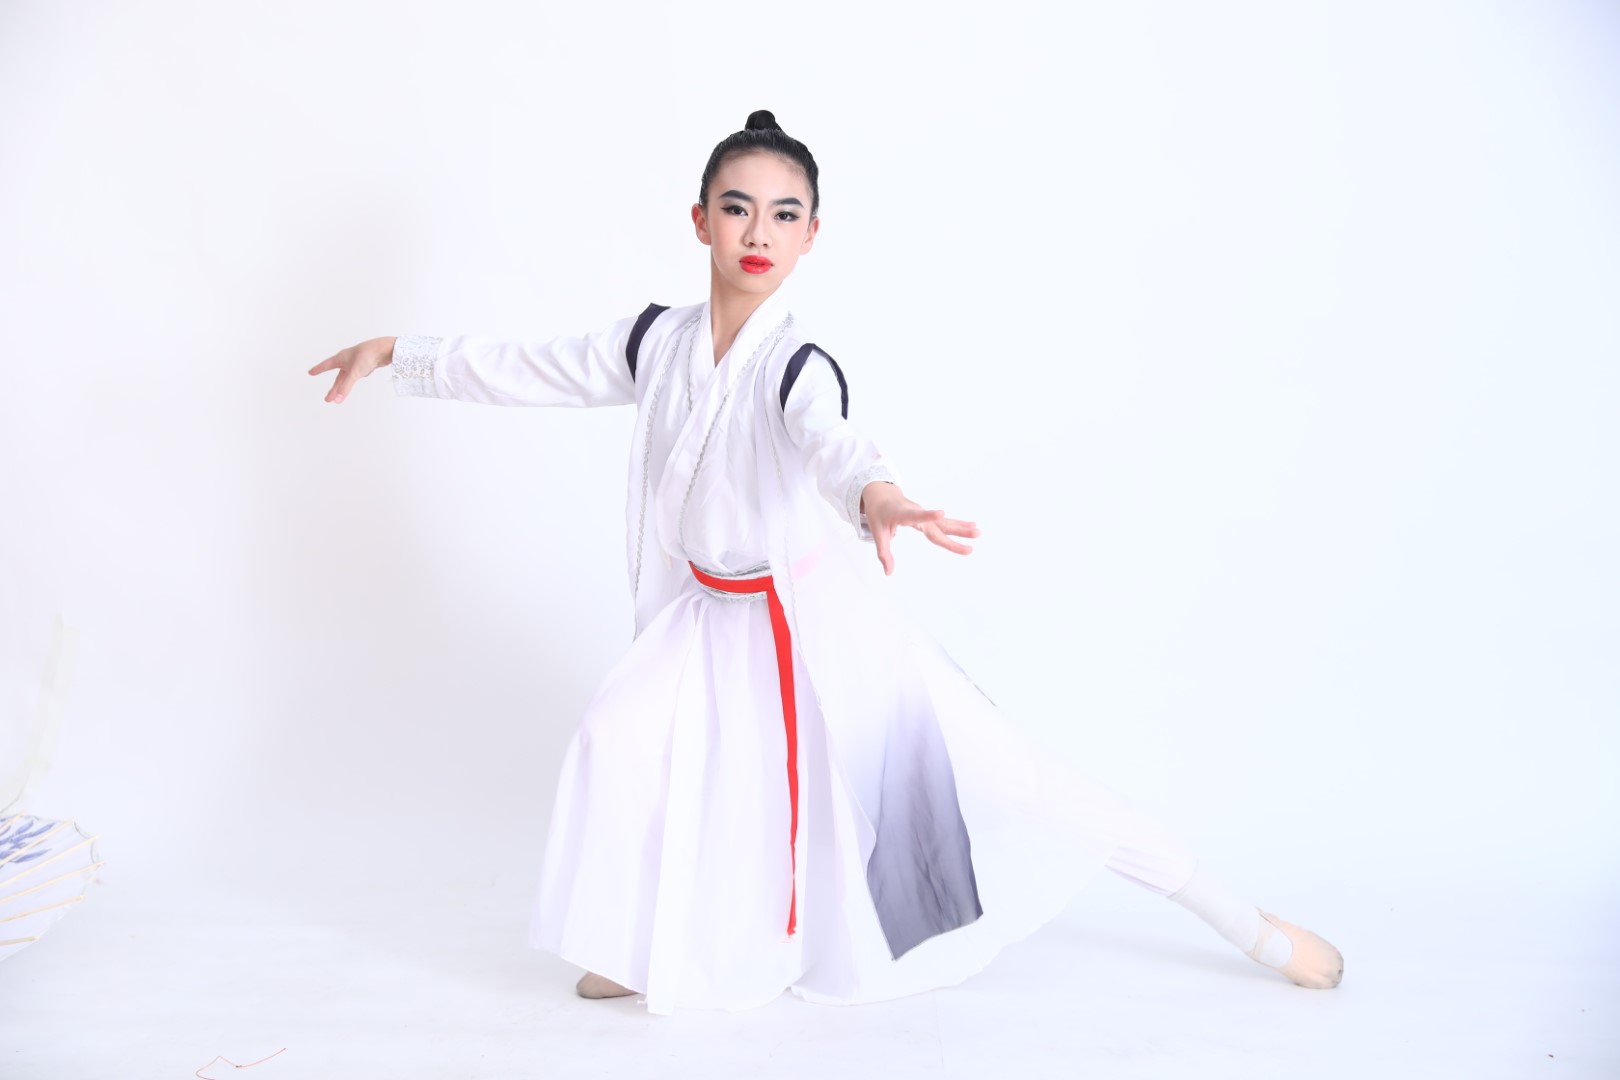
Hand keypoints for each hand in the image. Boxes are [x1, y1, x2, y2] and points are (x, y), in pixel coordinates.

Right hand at [307, 336, 396, 403]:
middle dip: (333, 389)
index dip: (318, 369)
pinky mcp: (366, 365)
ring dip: (344, 387)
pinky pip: (358, 374)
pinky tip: (364, 374)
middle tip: (328, 399)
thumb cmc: (367, 356)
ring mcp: (356, 363)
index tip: (310, 372)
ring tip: (340, 397)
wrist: (385, 349)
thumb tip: (337, 399)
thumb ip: (346, 387)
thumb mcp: (354, 373)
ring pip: (348, 378)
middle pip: (338, 378)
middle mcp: (347, 360)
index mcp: (341, 357)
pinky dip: (357, 378)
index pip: (326, 365)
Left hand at [860, 481, 979, 575]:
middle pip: (937, 524)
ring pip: (944, 522)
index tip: (942, 512)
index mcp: (902, 514)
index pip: (916, 515)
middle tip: (975, 534)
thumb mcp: (877, 532)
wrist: (882, 494)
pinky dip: (957, 524)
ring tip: (978, 531)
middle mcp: (917, 512)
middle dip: (956, 530)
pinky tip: (972, 525)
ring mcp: (924, 513)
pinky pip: (944, 522)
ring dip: (961, 526)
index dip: (928, 514)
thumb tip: (888, 573)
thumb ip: (883, 552)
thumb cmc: (879, 513)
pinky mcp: (928, 517)